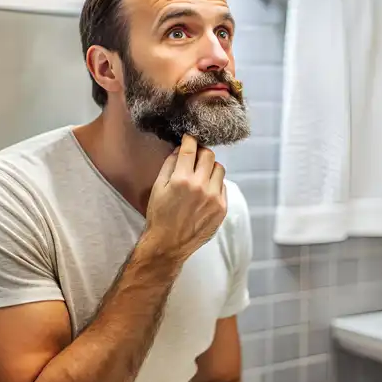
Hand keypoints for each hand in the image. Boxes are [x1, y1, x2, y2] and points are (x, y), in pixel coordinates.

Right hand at [144, 135, 227, 261]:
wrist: (168, 244)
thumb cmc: (159, 216)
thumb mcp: (158, 187)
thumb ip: (170, 165)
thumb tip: (181, 149)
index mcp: (182, 180)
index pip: (191, 149)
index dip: (190, 139)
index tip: (189, 137)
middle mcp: (201, 187)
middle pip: (209, 155)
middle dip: (201, 151)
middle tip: (196, 155)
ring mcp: (214, 198)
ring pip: (219, 169)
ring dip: (210, 167)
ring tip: (201, 174)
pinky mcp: (222, 208)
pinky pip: (223, 186)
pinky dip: (215, 184)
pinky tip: (204, 191)